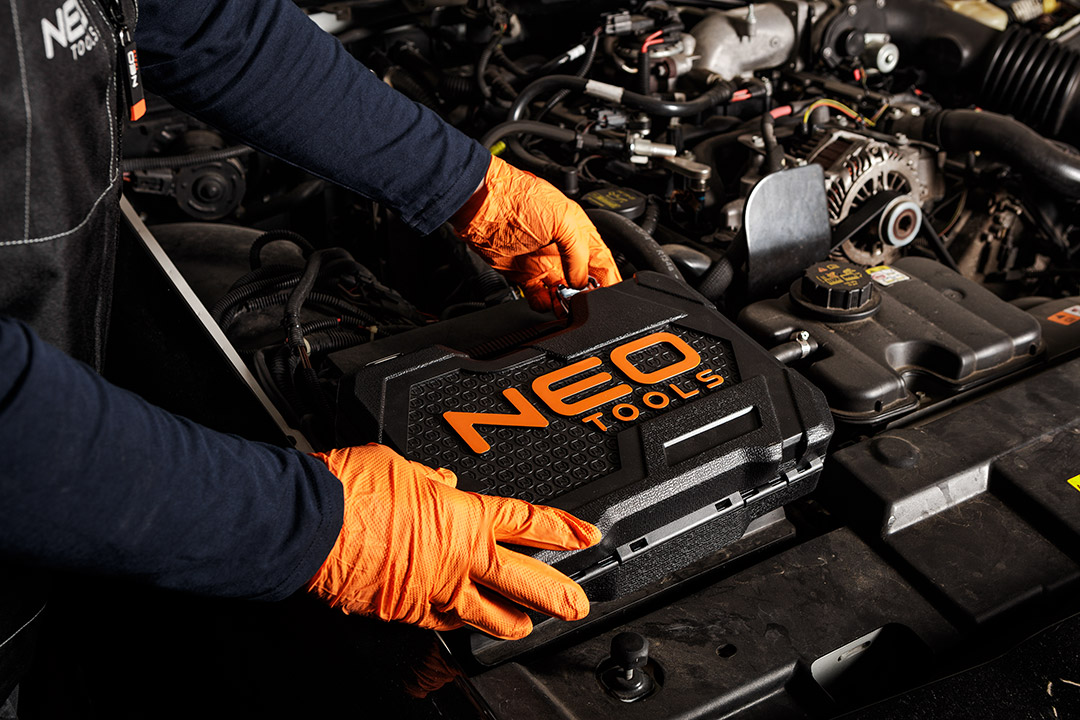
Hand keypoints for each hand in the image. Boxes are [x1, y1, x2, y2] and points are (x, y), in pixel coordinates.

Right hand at [305, 444, 599, 639]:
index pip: (526, 523)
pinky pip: (440, 623)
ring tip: (528, 627)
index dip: (561, 529)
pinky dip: (455, 623)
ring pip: (486, 615)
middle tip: (577, 605)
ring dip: (512, 621)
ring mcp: (431, 592)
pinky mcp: (403, 613)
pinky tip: (462, 626)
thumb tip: (444, 480)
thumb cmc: (352, 490)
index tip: (585, 536)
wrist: (311, 525)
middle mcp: (456, 559)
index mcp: (462, 516)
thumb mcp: (402, 466)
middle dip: (556, 594)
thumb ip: (430, 479)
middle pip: (522, 581)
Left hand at [452, 155, 620, 310]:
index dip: (609, 278)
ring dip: (566, 302)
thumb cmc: (519, 198)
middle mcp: (563, 249)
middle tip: (585, 301)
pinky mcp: (525, 275)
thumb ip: (579, 253)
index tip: (610, 293)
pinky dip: (545, 304)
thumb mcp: (563, 219)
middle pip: (584, 280)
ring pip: (563, 291)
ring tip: (565, 304)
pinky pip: (540, 297)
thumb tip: (581, 281)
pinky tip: (546, 301)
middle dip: (587, 294)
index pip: (602, 260)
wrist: (482, 205)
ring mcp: (544, 262)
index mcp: (578, 232)